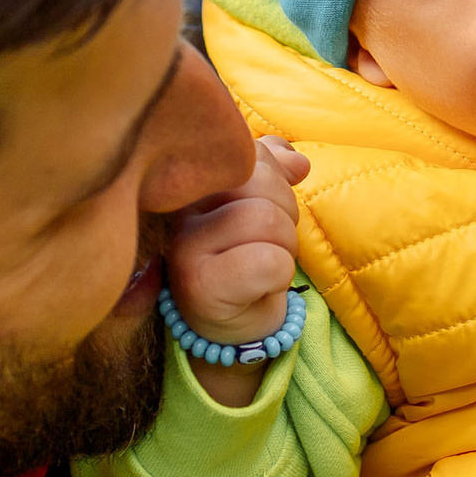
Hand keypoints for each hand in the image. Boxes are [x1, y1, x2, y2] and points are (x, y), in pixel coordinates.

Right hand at [165, 135, 309, 405]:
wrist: (232, 323)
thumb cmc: (246, 255)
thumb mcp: (260, 204)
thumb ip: (272, 170)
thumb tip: (297, 161)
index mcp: (192, 183)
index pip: (248, 153)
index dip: (275, 178)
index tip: (267, 206)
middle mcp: (179, 211)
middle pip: (259, 183)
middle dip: (285, 213)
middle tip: (270, 242)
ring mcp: (184, 248)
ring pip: (266, 220)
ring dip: (285, 246)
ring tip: (267, 262)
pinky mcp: (200, 285)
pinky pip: (268, 262)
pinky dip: (281, 274)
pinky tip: (262, 285)